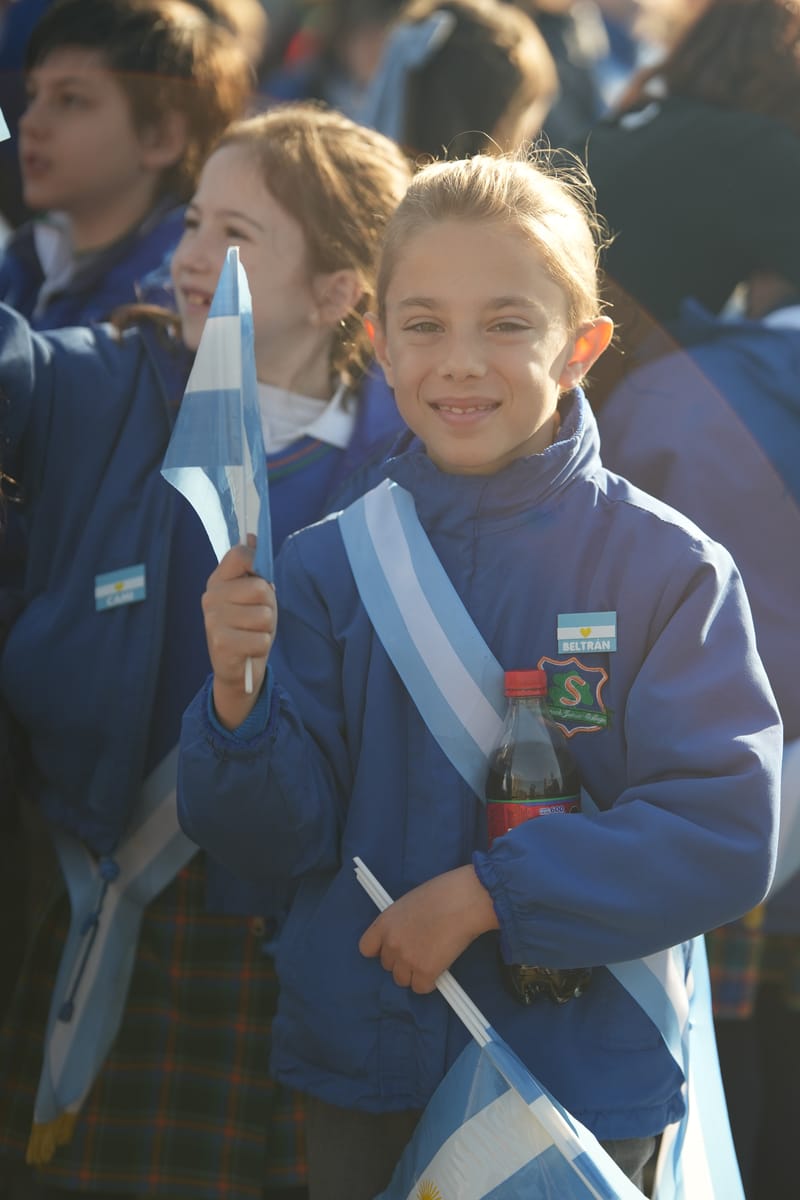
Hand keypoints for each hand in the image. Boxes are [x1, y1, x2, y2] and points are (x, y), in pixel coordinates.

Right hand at [203, 540, 276, 728]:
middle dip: (268, 607)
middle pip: (261, 589)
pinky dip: (261, 646)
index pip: (240, 554)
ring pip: (264, 616)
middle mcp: (211, 597)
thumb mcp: (252, 596)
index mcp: (218, 580)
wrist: (236, 668)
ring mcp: (213, 620)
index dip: (255, 562)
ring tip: (252, 634)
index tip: (255, 575)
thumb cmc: (248, 626)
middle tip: (257, 619)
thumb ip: (253, 569)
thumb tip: (252, 536)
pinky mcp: (221, 643)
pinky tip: (248, 649)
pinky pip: (261, 639)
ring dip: (266, 629)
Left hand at [358, 866, 498, 993]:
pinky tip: (440, 966)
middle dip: (402, 961)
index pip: (366, 948)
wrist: (463, 901)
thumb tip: (404, 937)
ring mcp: (407, 959)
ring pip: (402, 980)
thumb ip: (400, 923)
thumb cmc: (442, 895)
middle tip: (421, 949)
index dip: (380, 950)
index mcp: (384, 923)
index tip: (392, 949)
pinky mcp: (425, 972)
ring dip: (415, 973)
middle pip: (387, 966)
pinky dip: (430, 982)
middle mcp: (391, 943)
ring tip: (431, 957)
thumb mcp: (409, 903)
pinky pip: (422, 988)